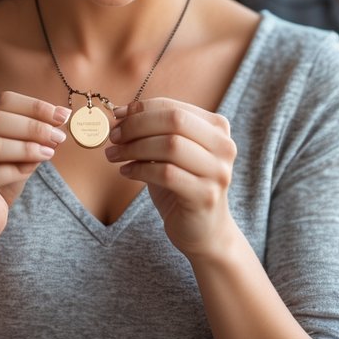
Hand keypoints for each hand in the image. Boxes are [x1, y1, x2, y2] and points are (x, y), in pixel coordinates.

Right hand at [0, 92, 68, 247]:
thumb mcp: (14, 149)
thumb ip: (31, 132)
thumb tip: (60, 116)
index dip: (33, 106)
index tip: (61, 115)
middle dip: (33, 126)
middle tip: (59, 135)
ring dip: (28, 147)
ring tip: (49, 153)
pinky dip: (17, 170)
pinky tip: (31, 170)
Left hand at [106, 98, 238, 258]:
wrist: (205, 231)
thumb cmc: (183, 186)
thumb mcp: (172, 152)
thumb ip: (154, 131)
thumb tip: (121, 114)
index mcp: (217, 128)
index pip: (174, 107)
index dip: (142, 108)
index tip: (118, 115)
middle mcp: (224, 146)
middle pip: (174, 121)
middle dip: (137, 126)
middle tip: (114, 136)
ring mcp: (218, 172)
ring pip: (170, 145)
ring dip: (134, 148)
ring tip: (114, 155)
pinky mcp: (206, 196)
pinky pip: (166, 174)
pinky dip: (140, 169)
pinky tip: (126, 172)